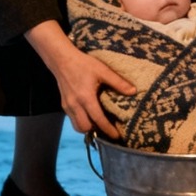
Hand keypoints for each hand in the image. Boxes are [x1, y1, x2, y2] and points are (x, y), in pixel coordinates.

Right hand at [24, 21, 135, 138]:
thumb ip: (118, 82)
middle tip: (108, 128)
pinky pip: (73, 119)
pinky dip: (82, 121)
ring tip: (99, 123)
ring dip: (88, 127)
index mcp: (86, 98)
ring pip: (77, 126)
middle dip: (97, 131)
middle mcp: (75, 105)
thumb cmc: (83, 64)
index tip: (117, 136)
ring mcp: (67, 106)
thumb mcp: (103, 70)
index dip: (108, 129)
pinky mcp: (64, 105)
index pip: (98, 120)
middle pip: (85, 128)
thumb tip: (133, 92)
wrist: (62, 60)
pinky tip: (89, 115)